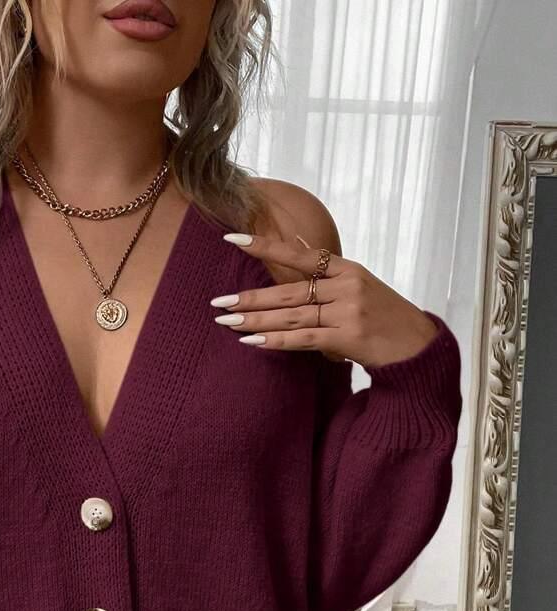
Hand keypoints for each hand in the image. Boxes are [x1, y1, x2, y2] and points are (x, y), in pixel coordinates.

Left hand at [213, 231, 439, 368]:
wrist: (416, 347)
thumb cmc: (384, 318)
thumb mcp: (361, 287)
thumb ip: (331, 274)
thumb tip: (301, 250)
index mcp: (349, 269)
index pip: (301, 254)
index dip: (265, 246)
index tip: (232, 239)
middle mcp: (348, 286)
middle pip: (289, 291)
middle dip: (251, 299)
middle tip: (218, 303)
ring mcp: (348, 311)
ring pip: (292, 315)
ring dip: (256, 321)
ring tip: (227, 323)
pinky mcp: (348, 337)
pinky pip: (304, 338)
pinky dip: (276, 341)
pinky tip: (252, 342)